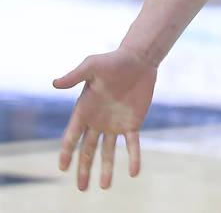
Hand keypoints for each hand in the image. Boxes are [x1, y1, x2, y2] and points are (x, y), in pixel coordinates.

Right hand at [54, 47, 157, 189]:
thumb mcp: (92, 66)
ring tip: (104, 186)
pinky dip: (133, 158)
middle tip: (82, 188)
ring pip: (108, 151)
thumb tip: (54, 83)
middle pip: (87, 150)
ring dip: (106, 168)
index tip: (62, 168)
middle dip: (84, 169)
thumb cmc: (113, 61)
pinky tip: (134, 173)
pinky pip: (132, 144)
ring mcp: (114, 124)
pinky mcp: (132, 123)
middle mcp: (97, 122)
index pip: (71, 137)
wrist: (139, 60)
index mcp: (84, 111)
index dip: (66, 152)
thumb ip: (75, 76)